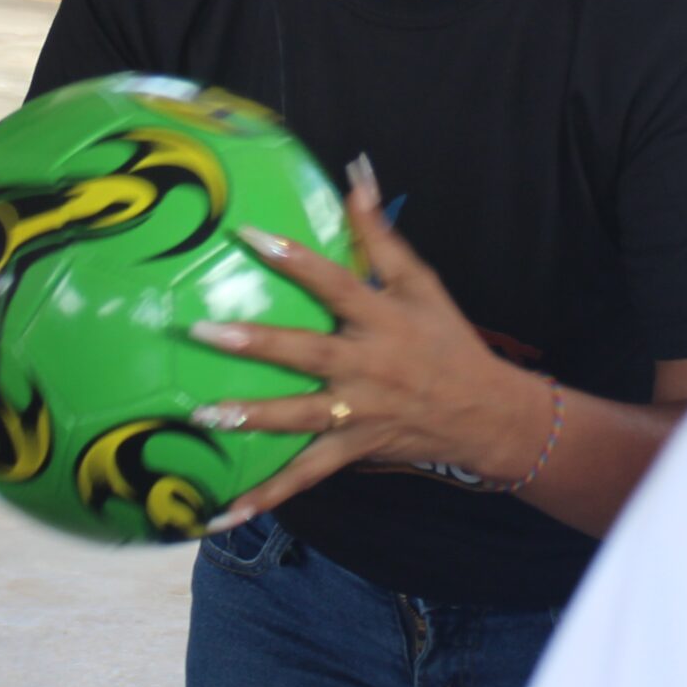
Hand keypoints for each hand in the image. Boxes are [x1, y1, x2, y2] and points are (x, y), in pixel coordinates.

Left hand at [185, 160, 554, 530]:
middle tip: (202, 330)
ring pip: (298, 419)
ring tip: (200, 415)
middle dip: (255, 343)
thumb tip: (355, 172)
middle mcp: (367, 367)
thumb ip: (379, 232)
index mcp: (382, 319)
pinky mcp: (352, 450)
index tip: (249, 235)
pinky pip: (304, 477)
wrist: (486, 415)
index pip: (335, 281)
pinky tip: (220, 514)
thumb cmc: (446, 339)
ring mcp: (358, 413)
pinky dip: (265, 497)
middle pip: (306, 354)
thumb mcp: (421, 282)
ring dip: (250, 418)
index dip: (295, 258)